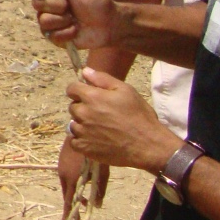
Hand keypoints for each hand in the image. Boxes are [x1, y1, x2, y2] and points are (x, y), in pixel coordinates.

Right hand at [19, 0, 116, 48]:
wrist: (110, 23)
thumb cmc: (96, 0)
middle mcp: (46, 4)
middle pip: (35, 3)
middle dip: (56, 4)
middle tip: (70, 5)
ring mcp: (49, 22)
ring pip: (43, 20)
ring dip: (62, 19)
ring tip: (75, 19)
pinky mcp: (54, 37)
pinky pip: (51, 35)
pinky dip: (67, 32)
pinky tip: (76, 29)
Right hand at [57, 134, 108, 219]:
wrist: (80, 132)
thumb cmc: (95, 153)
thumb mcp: (102, 173)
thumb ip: (100, 190)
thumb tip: (98, 205)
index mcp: (72, 179)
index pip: (69, 201)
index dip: (68, 214)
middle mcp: (64, 175)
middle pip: (67, 195)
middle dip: (73, 206)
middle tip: (77, 216)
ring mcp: (61, 168)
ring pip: (66, 186)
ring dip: (74, 194)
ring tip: (84, 199)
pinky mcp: (61, 162)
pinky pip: (65, 178)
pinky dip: (72, 184)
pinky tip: (81, 183)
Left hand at [66, 68, 182, 173]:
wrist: (148, 145)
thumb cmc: (139, 116)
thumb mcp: (126, 91)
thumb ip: (103, 79)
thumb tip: (85, 71)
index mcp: (91, 97)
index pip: (72, 88)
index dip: (79, 90)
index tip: (88, 95)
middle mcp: (83, 114)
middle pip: (73, 107)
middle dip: (83, 107)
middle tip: (100, 113)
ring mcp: (82, 132)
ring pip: (73, 124)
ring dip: (82, 124)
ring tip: (99, 128)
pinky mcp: (84, 148)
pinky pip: (73, 141)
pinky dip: (80, 140)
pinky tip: (93, 140)